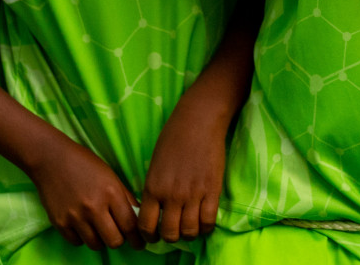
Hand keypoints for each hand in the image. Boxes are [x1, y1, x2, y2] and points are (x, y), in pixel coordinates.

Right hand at [27, 135, 141, 250]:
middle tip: (120, 236)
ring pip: (95, 244)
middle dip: (120, 240)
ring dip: (101, 240)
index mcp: (111, 193)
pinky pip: (76, 242)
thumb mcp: (111, 176)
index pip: (130, 225)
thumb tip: (137, 217)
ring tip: (100, 230)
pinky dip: (82, 238)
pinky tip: (84, 227)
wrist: (52, 159)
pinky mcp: (59, 223)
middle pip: (114, 240)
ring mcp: (75, 217)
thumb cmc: (85, 164)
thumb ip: (124, 197)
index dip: (137, 238)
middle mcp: (94, 207)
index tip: (140, 242)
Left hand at [137, 88, 228, 242]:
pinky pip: (209, 220)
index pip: (146, 226)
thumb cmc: (173, 137)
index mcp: (153, 188)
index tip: (154, 236)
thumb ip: (155, 188)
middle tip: (174, 232)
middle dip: (171, 237)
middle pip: (169, 233)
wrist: (199, 121)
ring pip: (189, 230)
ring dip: (189, 234)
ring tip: (190, 228)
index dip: (149, 236)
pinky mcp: (213, 190)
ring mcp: (193, 194)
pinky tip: (205, 223)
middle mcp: (171, 196)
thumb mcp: (155, 165)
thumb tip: (157, 209)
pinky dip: (206, 227)